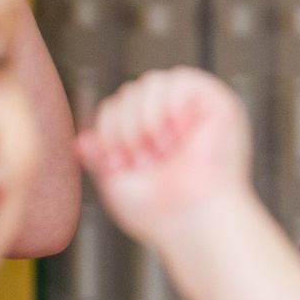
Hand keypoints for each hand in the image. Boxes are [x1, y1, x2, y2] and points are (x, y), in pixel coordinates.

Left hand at [77, 68, 254, 231]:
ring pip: (151, 81)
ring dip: (146, 118)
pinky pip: (181, 79)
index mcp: (152, 137)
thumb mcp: (117, 181)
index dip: (109, 131)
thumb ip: (100, 156)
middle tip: (144, 160)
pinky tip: (178, 133)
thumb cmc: (160, 212)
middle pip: (130, 92)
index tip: (123, 165)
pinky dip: (170, 107)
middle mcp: (174, 120)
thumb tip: (82, 141)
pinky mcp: (217, 103)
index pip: (116, 107)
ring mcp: (196, 110)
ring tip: (161, 147)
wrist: (190, 221)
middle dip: (126, 128)